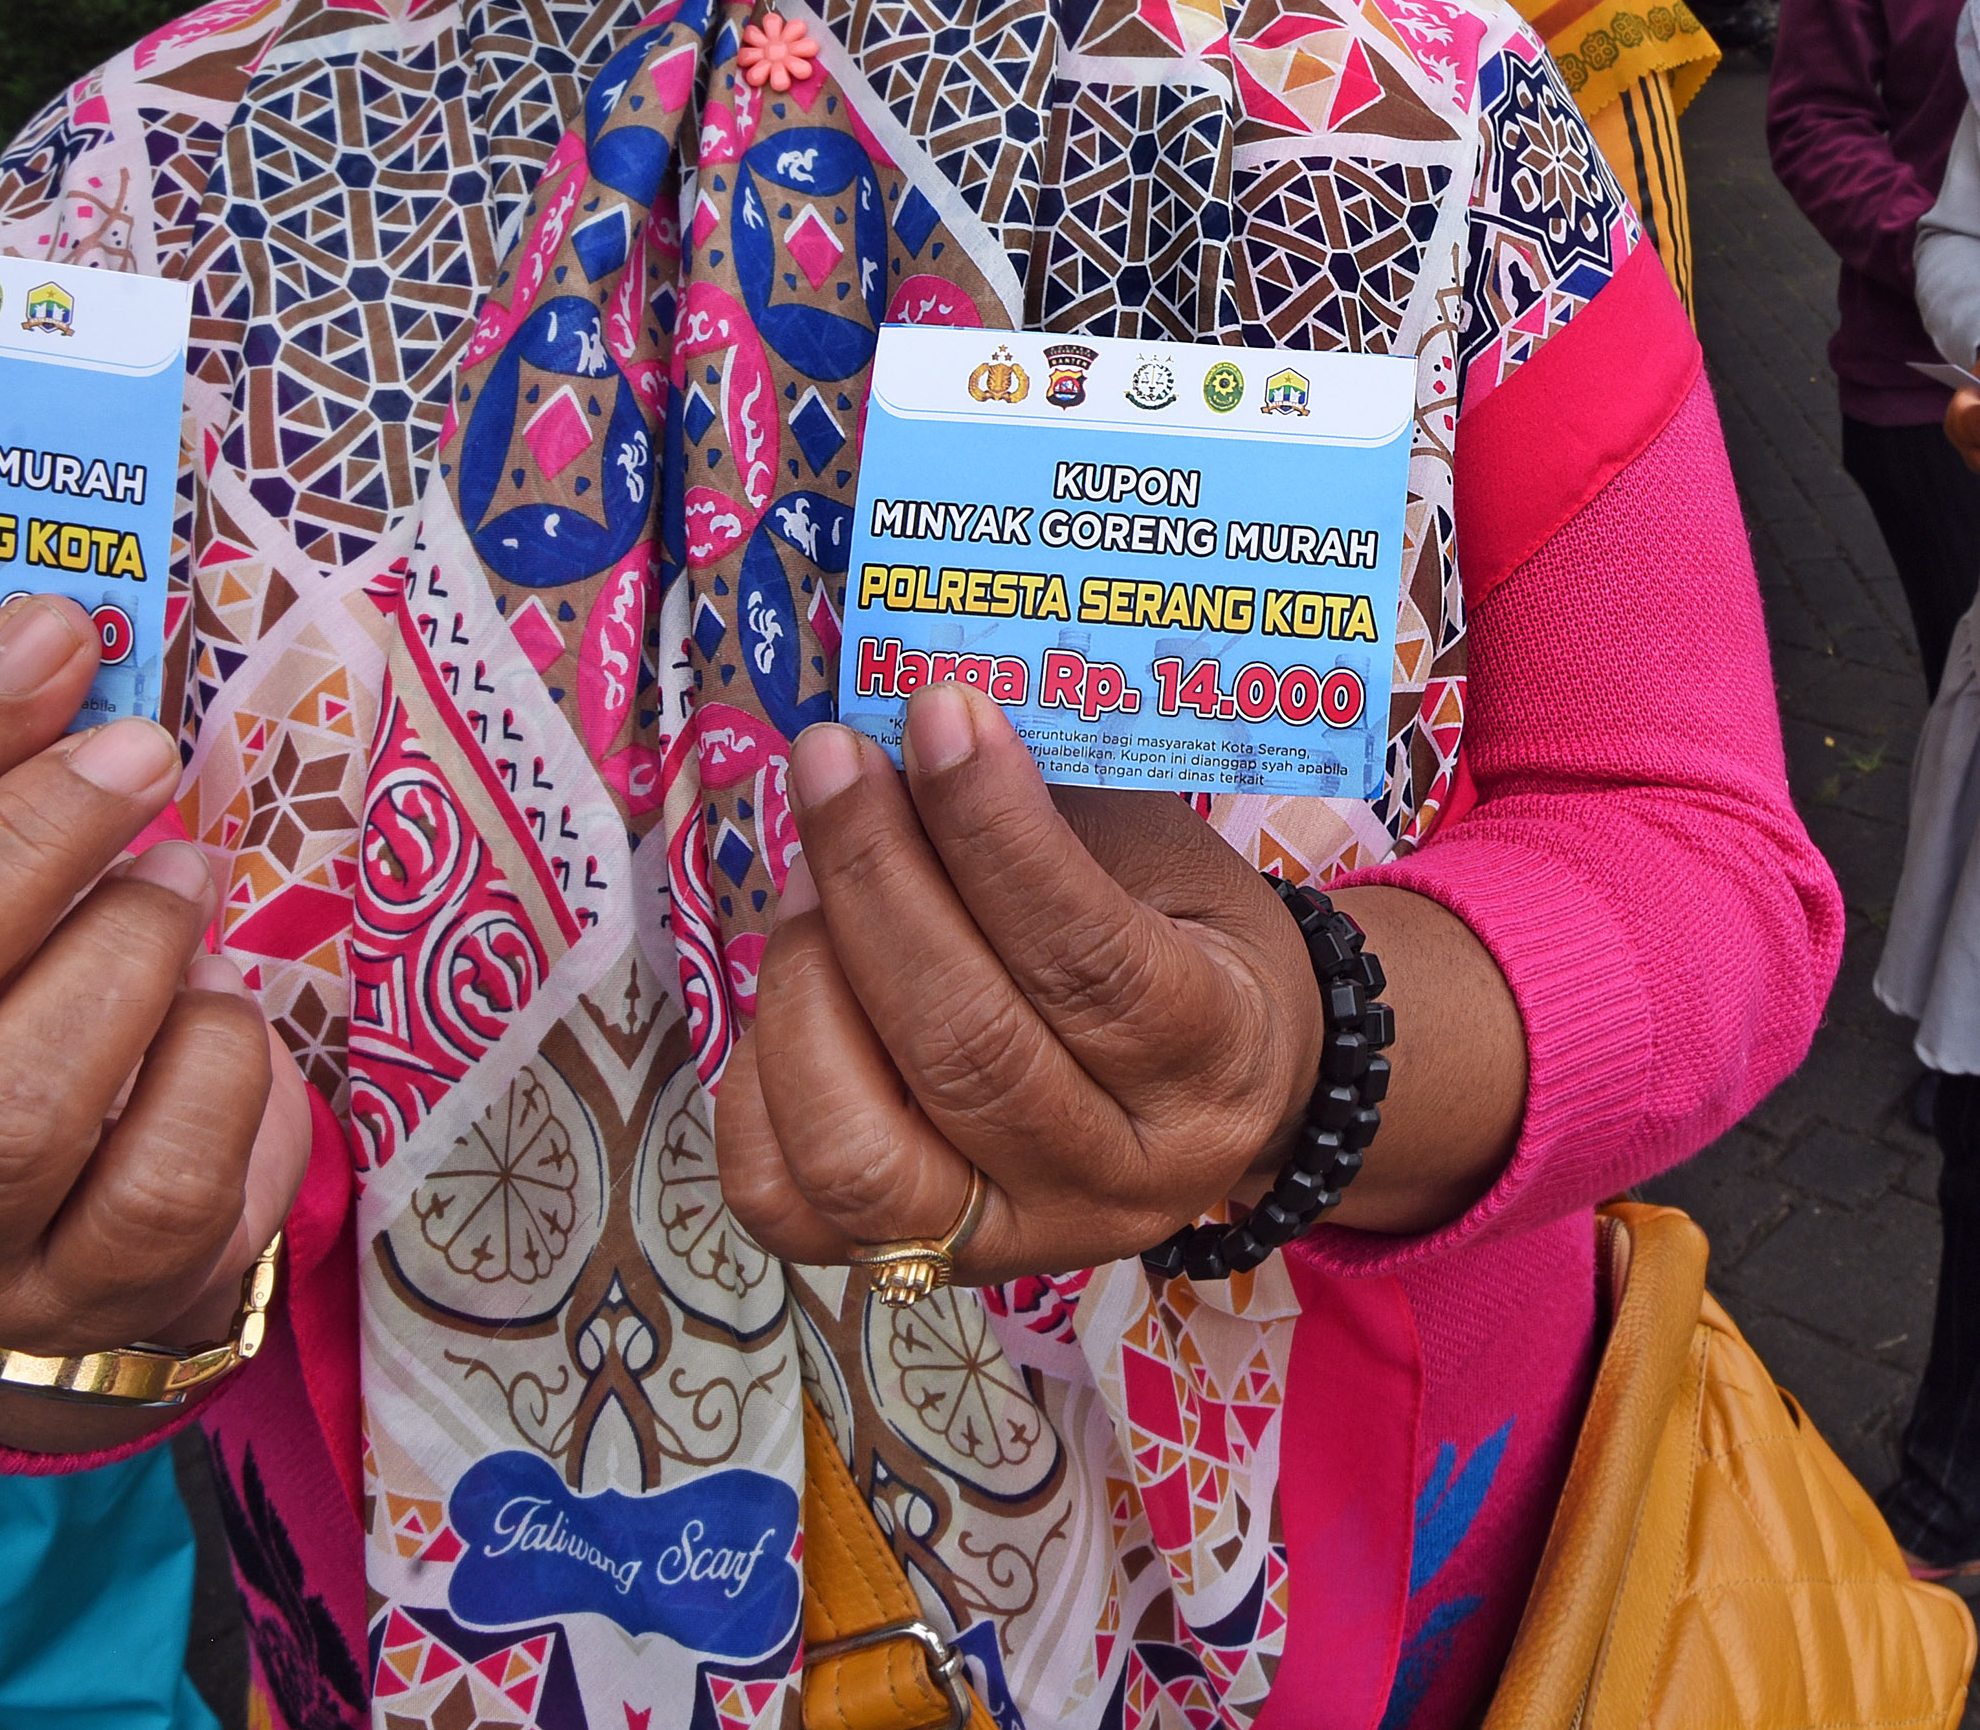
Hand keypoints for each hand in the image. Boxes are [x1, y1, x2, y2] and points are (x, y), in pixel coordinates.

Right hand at [0, 597, 311, 1446]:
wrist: (20, 1246)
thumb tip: (51, 638)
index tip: (52, 639)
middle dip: (21, 854)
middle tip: (138, 762)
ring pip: (4, 1120)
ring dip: (122, 963)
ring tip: (183, 884)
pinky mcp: (79, 1313)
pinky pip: (159, 1192)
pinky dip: (214, 1071)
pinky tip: (222, 1013)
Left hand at [715, 689, 1335, 1279]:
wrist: (1220, 1086)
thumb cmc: (1183, 940)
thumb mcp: (1163, 859)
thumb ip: (1051, 811)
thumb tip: (909, 729)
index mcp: (1215, 1062)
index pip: (1092, 962)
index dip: (995, 833)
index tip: (939, 714)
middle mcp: (1122, 1179)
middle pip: (969, 1050)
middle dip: (876, 880)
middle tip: (832, 759)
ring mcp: (1015, 1241)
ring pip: (863, 1150)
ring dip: (810, 984)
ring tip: (806, 877)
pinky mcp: (919, 1264)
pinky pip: (789, 1203)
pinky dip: (759, 1085)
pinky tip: (792, 984)